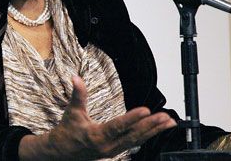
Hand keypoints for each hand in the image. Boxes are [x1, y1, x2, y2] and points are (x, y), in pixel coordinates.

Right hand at [19, 76, 176, 160]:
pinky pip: (135, 143)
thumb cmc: (67, 133)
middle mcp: (107, 146)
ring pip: (137, 141)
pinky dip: (148, 135)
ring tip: (168, 122)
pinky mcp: (116, 151)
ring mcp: (113, 151)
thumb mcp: (72, 112)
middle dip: (151, 126)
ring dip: (153, 131)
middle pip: (133, 136)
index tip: (146, 110)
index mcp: (96, 136)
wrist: (61, 153)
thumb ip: (78, 95)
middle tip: (165, 117)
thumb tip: (76, 78)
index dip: (132, 119)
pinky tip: (157, 129)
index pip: (118, 126)